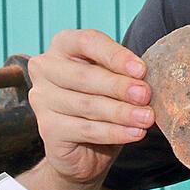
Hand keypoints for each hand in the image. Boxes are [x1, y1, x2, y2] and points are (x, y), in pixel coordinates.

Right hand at [26, 29, 154, 184]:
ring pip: (87, 105)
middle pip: (85, 75)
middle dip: (119, 86)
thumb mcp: (114, 79)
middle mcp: (46, 69)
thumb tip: (144, 78)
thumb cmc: (103, 101)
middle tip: (146, 95)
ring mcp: (42, 99)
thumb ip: (124, 73)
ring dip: (121, 112)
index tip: (141, 70)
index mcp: (63, 45)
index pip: (88, 42)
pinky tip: (135, 133)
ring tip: (147, 117)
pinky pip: (86, 129)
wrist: (86, 147)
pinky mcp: (48, 129)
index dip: (115, 55)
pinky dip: (115, 132)